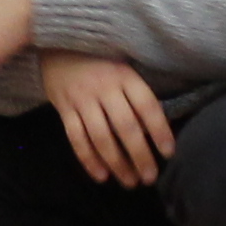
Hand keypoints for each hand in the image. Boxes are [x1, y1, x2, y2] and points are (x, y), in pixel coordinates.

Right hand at [40, 53, 174, 187]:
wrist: (56, 43)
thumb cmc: (98, 58)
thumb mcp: (122, 66)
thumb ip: (135, 93)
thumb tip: (154, 130)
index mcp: (124, 75)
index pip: (146, 106)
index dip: (159, 131)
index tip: (169, 153)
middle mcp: (104, 87)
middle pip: (125, 127)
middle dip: (140, 155)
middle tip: (149, 177)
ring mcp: (82, 99)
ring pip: (101, 137)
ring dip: (116, 163)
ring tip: (129, 182)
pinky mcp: (63, 108)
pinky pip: (76, 138)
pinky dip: (88, 159)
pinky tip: (101, 175)